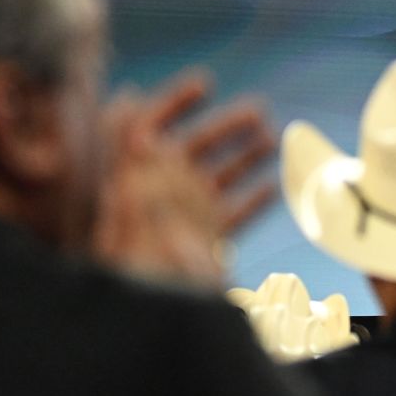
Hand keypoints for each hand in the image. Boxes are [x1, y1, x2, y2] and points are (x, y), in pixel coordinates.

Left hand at [91, 72, 275, 286]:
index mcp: (134, 176)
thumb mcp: (122, 191)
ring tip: (272, 139)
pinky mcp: (204, 245)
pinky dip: (252, 201)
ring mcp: (184, 219)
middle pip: (194, 149)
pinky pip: (230, 217)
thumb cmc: (126, 256)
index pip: (151, 127)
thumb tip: (128, 96)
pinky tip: (274, 186)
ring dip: (245, 157)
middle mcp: (159, 195)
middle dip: (226, 126)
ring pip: (217, 179)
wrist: (138, 313)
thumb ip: (126, 147)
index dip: (175, 101)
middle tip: (260, 108)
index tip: (206, 82)